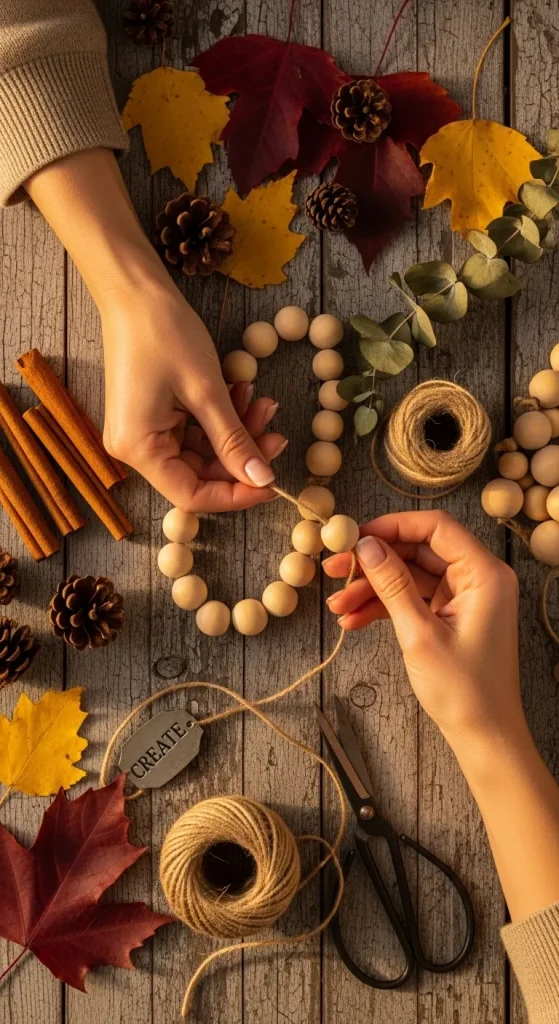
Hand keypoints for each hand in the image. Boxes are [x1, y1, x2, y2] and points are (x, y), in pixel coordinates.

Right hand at [100, 281, 285, 511]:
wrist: (133, 289)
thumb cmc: (163, 333)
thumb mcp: (207, 391)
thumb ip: (234, 441)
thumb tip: (262, 479)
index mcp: (138, 448)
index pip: (192, 494)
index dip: (236, 494)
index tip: (273, 483)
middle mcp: (134, 448)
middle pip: (199, 473)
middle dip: (241, 454)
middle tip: (277, 431)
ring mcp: (142, 431)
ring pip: (201, 451)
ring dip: (236, 430)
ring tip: (262, 400)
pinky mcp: (151, 416)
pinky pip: (193, 431)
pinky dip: (221, 417)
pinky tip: (242, 392)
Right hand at [323, 510, 521, 746]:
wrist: (483, 736)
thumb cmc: (464, 690)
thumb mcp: (419, 633)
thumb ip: (392, 584)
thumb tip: (366, 546)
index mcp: (484, 574)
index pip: (436, 528)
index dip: (392, 527)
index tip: (354, 536)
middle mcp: (477, 578)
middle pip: (417, 551)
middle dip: (374, 562)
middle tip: (334, 569)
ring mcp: (463, 597)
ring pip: (409, 576)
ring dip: (371, 588)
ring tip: (337, 605)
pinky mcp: (450, 615)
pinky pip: (411, 598)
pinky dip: (383, 607)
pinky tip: (352, 620)